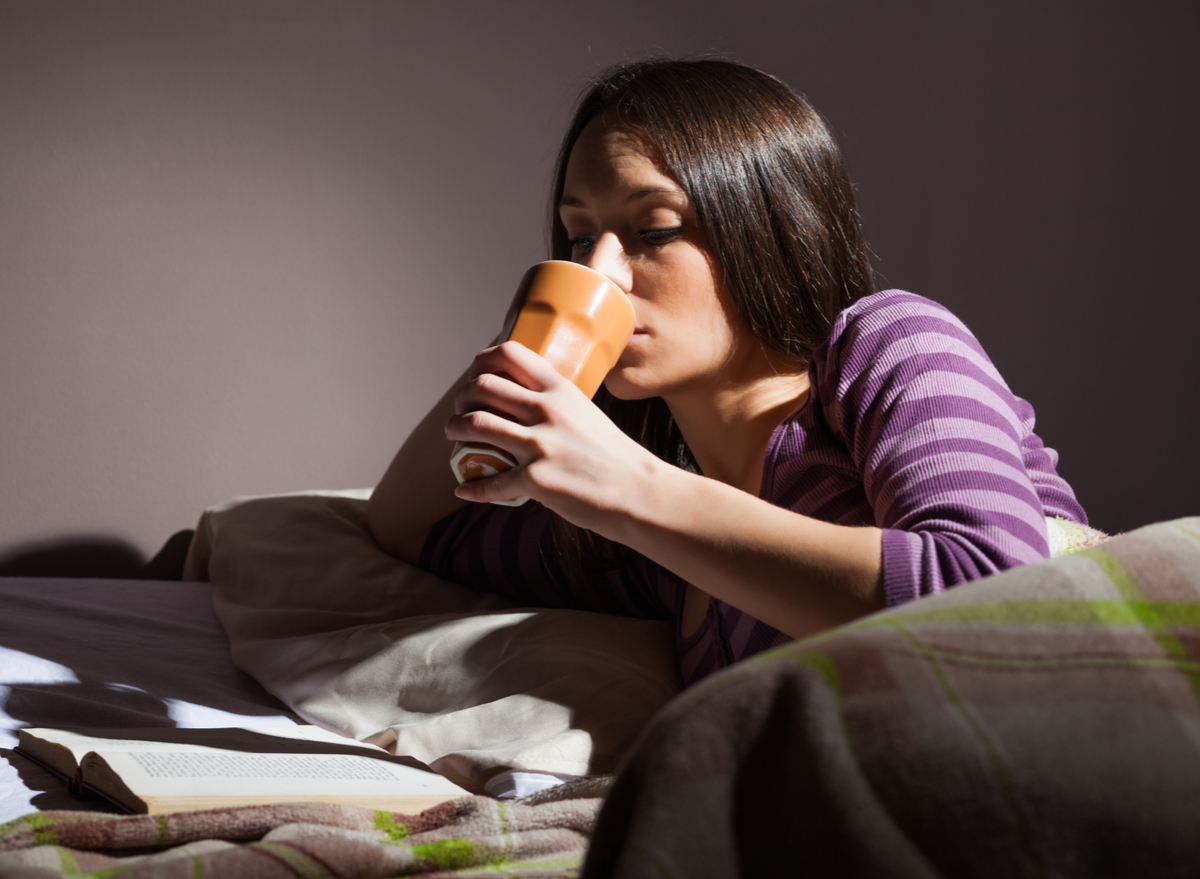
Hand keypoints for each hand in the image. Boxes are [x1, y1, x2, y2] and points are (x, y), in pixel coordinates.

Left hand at [446, 341, 661, 532]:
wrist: (640, 492)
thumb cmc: (615, 456)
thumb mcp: (586, 414)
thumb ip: (556, 406)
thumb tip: (525, 408)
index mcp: (560, 389)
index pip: (508, 355)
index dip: (481, 361)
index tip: (474, 374)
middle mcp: (546, 410)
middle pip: (481, 387)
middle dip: (461, 398)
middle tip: (461, 410)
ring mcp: (539, 445)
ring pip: (474, 424)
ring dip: (455, 430)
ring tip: (454, 437)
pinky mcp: (535, 481)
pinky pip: (490, 481)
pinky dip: (472, 486)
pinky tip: (464, 488)